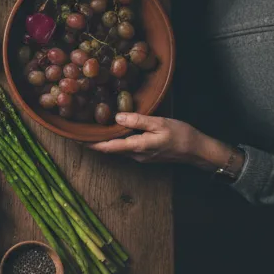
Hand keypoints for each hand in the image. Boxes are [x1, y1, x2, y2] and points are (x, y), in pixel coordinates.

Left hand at [90, 113, 234, 169]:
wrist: (199, 151)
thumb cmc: (182, 135)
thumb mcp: (160, 123)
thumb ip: (138, 120)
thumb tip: (116, 118)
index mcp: (137, 146)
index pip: (107, 147)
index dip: (89, 144)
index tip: (75, 139)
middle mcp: (135, 155)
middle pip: (109, 149)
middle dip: (94, 142)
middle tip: (79, 131)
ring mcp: (141, 156)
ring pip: (117, 149)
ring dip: (104, 141)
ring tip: (92, 130)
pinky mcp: (146, 154)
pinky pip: (126, 148)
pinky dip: (116, 141)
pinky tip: (114, 132)